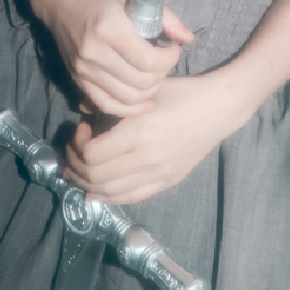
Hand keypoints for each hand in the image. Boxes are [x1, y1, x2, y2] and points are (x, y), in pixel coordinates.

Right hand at [45, 0, 192, 116]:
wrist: (60, 0)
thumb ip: (164, 17)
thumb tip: (188, 38)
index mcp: (110, 28)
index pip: (148, 60)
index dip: (170, 60)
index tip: (174, 50)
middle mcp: (94, 52)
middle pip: (140, 82)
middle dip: (162, 76)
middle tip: (166, 63)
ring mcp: (83, 69)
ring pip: (126, 97)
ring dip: (149, 93)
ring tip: (155, 77)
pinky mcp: (77, 80)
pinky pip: (106, 104)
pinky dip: (128, 109)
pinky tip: (143, 104)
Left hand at [64, 74, 235, 202]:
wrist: (217, 109)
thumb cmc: (181, 92)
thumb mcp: (145, 92)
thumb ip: (113, 103)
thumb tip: (82, 111)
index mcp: (140, 132)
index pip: (93, 155)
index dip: (77, 146)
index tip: (79, 129)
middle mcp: (148, 158)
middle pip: (96, 177)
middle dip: (75, 166)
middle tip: (72, 150)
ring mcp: (158, 174)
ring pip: (110, 192)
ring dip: (86, 184)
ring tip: (77, 170)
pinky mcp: (166, 183)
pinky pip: (129, 197)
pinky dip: (107, 197)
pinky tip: (94, 191)